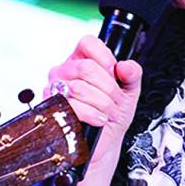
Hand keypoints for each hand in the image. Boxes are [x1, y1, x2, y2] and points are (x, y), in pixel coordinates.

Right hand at [44, 35, 143, 166]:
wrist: (105, 142)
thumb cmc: (112, 115)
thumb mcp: (129, 91)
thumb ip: (132, 74)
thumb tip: (126, 66)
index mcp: (81, 60)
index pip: (88, 43)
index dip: (105, 58)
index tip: (114, 74)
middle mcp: (65, 72)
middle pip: (86, 67)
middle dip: (108, 88)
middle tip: (114, 100)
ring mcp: (55, 89)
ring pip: (79, 87)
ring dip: (102, 103)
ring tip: (107, 112)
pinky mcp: (52, 108)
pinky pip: (72, 106)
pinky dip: (91, 114)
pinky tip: (98, 119)